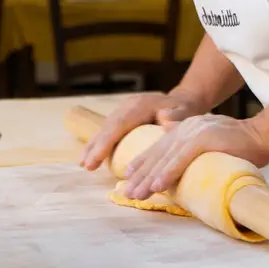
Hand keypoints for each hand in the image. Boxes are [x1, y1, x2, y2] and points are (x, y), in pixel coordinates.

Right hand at [79, 90, 205, 170]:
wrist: (184, 101)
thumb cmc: (185, 111)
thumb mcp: (186, 112)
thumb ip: (178, 116)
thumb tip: (167, 121)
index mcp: (140, 105)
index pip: (119, 124)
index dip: (105, 143)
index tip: (95, 159)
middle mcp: (129, 105)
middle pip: (108, 126)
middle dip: (96, 146)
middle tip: (86, 166)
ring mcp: (124, 109)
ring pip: (105, 127)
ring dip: (93, 145)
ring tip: (83, 164)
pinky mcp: (123, 116)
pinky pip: (108, 129)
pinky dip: (98, 142)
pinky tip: (90, 156)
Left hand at [121, 114, 268, 199]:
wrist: (263, 135)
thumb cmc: (240, 146)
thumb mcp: (210, 145)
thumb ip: (193, 150)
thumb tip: (178, 168)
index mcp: (186, 128)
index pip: (159, 148)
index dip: (142, 163)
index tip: (128, 179)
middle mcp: (186, 128)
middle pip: (157, 154)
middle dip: (140, 175)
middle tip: (126, 194)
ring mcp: (194, 132)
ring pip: (165, 158)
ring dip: (149, 178)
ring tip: (136, 194)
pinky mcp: (204, 139)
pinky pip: (181, 159)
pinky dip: (167, 173)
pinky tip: (157, 185)